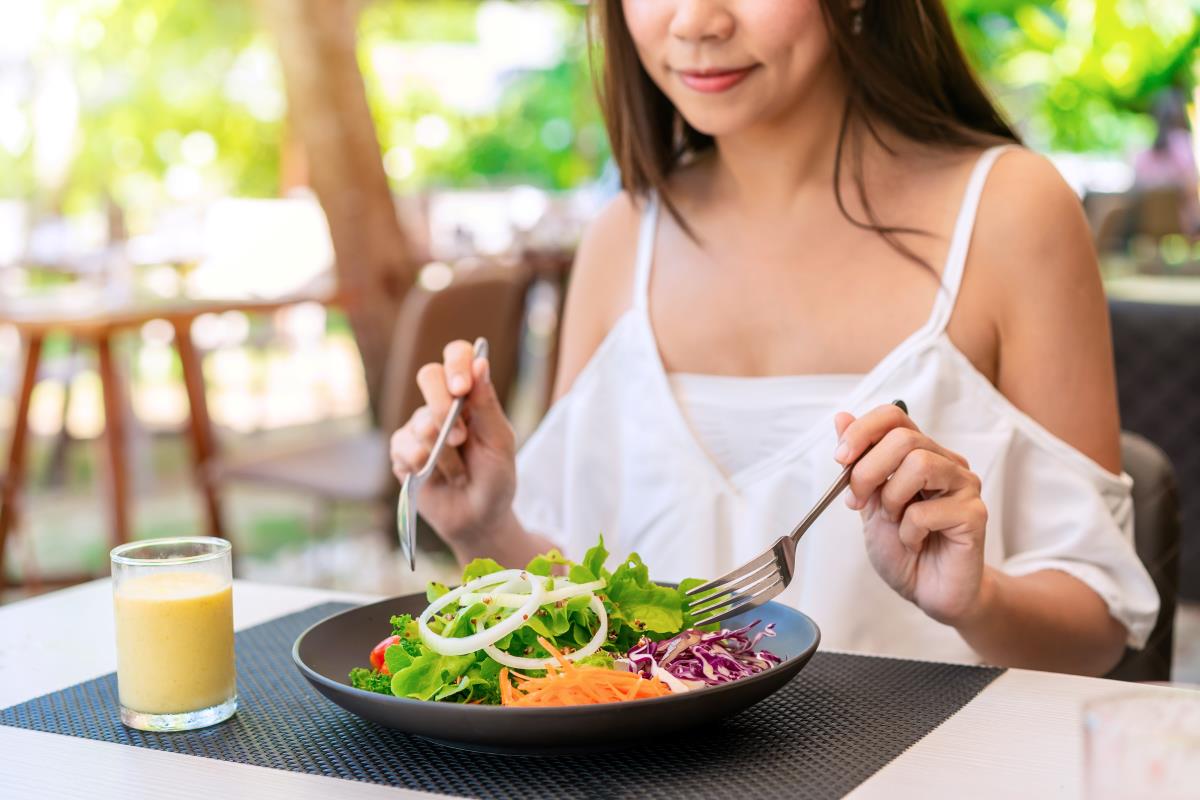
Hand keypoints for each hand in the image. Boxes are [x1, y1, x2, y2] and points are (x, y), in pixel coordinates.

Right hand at [390, 339, 516, 547]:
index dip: (456, 364)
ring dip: (445, 454)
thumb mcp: (500, 442)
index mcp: (470, 394)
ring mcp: (418, 426)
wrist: (478, 518)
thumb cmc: (495, 478)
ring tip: (459, 473)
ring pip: (421, 421)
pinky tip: (435, 478)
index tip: (462, 388)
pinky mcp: (401, 450)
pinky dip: (425, 466)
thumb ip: (487, 404)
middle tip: (460, 438)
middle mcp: (441, 404)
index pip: (457, 356)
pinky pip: (405, 447)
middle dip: (444, 407)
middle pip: (428, 375)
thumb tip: (480, 362)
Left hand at [834, 403, 989, 626]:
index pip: (894, 416)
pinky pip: (927, 511)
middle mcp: (946, 463)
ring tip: (894, 522)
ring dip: (892, 499)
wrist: (929, 591)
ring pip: (920, 465)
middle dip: (868, 471)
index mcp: (920, 453)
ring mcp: (964, 486)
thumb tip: (841, 417)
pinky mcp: (974, 514)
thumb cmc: (903, 548)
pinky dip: (908, 531)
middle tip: (859, 502)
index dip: (863, 431)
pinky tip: (914, 542)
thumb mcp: (868, 502)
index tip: (840, 458)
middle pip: (903, 438)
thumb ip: (858, 462)